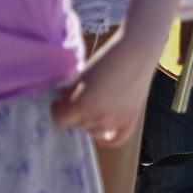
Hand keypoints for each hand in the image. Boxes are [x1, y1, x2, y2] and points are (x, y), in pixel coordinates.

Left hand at [52, 29, 165, 150]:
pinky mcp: (130, 119)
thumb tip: (63, 100)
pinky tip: (103, 136)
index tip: (58, 103)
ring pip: (94, 132)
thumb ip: (70, 92)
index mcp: (82, 105)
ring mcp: (115, 121)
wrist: (136, 52)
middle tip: (77, 99)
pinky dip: (108, 140)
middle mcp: (98, 117)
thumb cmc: (107, 58)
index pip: (60, 120)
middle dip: (74, 114)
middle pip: (78, 125)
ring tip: (92, 108)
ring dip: (89, 122)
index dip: (57, 111)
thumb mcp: (81, 75)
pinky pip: (117, 139)